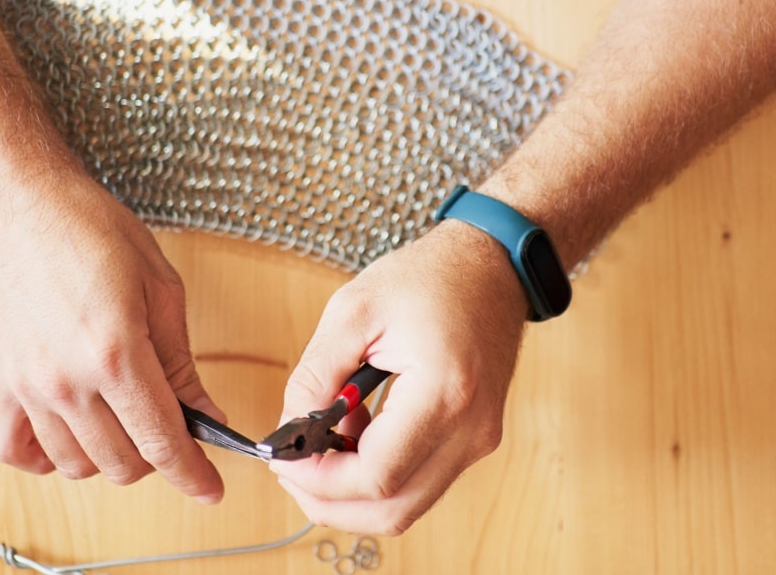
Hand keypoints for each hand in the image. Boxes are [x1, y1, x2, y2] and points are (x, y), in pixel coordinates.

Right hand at [0, 166, 225, 503]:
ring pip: (77, 465)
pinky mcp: (0, 382)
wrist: (19, 203)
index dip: (193, 474)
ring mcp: (29, 387)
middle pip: (123, 464)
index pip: (162, 442)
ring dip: (110, 457)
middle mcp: (68, 381)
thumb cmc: (90, 229)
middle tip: (171, 429)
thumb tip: (206, 415)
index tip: (210, 489)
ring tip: (125, 423)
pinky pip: (17, 452)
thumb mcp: (161, 289)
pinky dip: (47, 457)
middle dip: (158, 459)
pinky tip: (70, 433)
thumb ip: (182, 364)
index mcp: (117, 354)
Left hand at [272, 221, 528, 533]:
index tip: (283, 458)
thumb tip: (288, 433)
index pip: (376, 476)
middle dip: (331, 502)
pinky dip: (380, 477)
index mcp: (444, 394)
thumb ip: (315, 378)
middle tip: (291, 470)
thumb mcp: (353, 312)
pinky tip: (356, 436)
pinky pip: (422, 483)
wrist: (492, 266)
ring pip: (408, 507)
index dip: (320, 480)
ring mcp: (478, 441)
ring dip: (354, 493)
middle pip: (394, 510)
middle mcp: (471, 430)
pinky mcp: (475, 440)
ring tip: (322, 447)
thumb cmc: (429, 278)